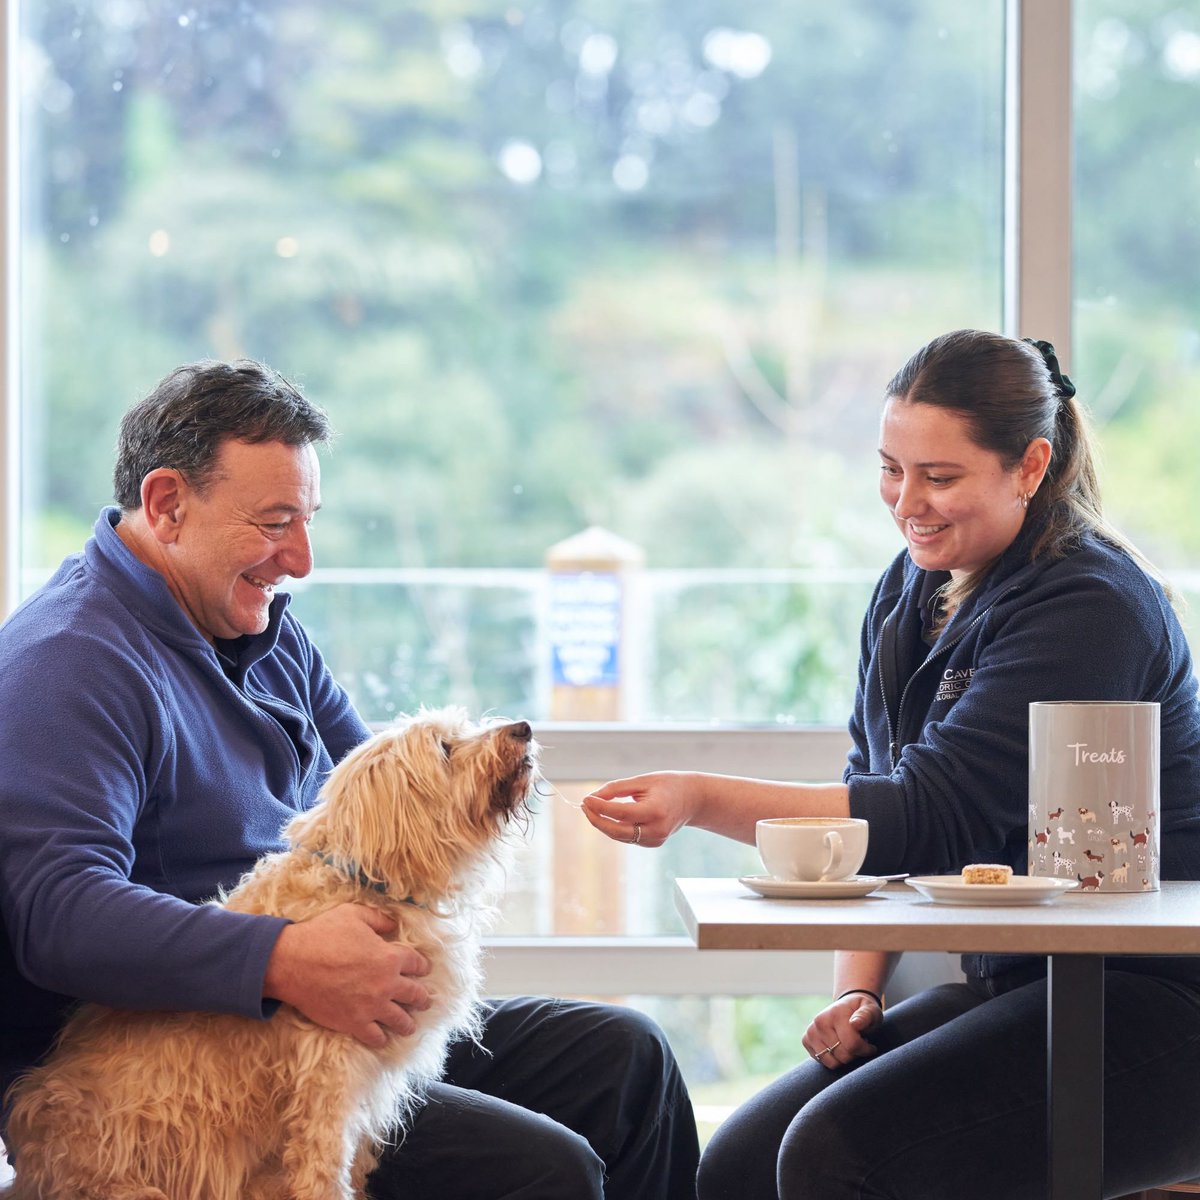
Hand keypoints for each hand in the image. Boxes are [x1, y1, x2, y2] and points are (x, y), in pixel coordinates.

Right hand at [263, 903, 431, 1047]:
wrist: (293, 963)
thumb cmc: (323, 934)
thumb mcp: (354, 915)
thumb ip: (379, 919)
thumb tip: (394, 924)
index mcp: (390, 957)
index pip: (417, 964)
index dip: (422, 966)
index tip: (424, 970)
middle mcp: (387, 984)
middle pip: (415, 994)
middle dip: (422, 998)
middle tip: (426, 1002)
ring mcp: (372, 1007)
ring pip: (400, 1020)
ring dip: (408, 1024)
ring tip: (410, 1027)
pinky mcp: (354, 1023)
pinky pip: (376, 1037)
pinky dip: (382, 1038)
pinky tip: (383, 1038)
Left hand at [581, 772, 698, 847]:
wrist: (692, 799)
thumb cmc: (667, 785)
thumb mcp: (642, 781)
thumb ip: (616, 789)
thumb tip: (592, 798)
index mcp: (655, 811)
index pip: (620, 813)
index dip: (600, 807)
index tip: (586, 798)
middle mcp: (656, 829)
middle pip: (616, 830)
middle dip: (596, 819)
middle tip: (584, 805)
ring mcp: (655, 839)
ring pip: (619, 836)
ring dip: (603, 824)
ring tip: (592, 808)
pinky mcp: (653, 843)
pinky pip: (627, 837)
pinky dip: (615, 827)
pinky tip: (609, 815)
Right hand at [802, 992, 882, 1070]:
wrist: (847, 1005)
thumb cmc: (861, 1011)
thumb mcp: (870, 1010)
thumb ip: (866, 1016)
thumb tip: (855, 1024)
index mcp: (835, 1014)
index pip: (852, 1045)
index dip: (865, 1050)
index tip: (870, 1046)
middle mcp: (820, 1022)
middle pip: (842, 1056)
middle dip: (855, 1054)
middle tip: (859, 1044)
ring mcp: (811, 1031)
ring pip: (832, 1062)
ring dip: (844, 1059)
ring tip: (848, 1045)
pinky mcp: (806, 1040)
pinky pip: (822, 1062)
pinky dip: (833, 1059)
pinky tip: (838, 1047)